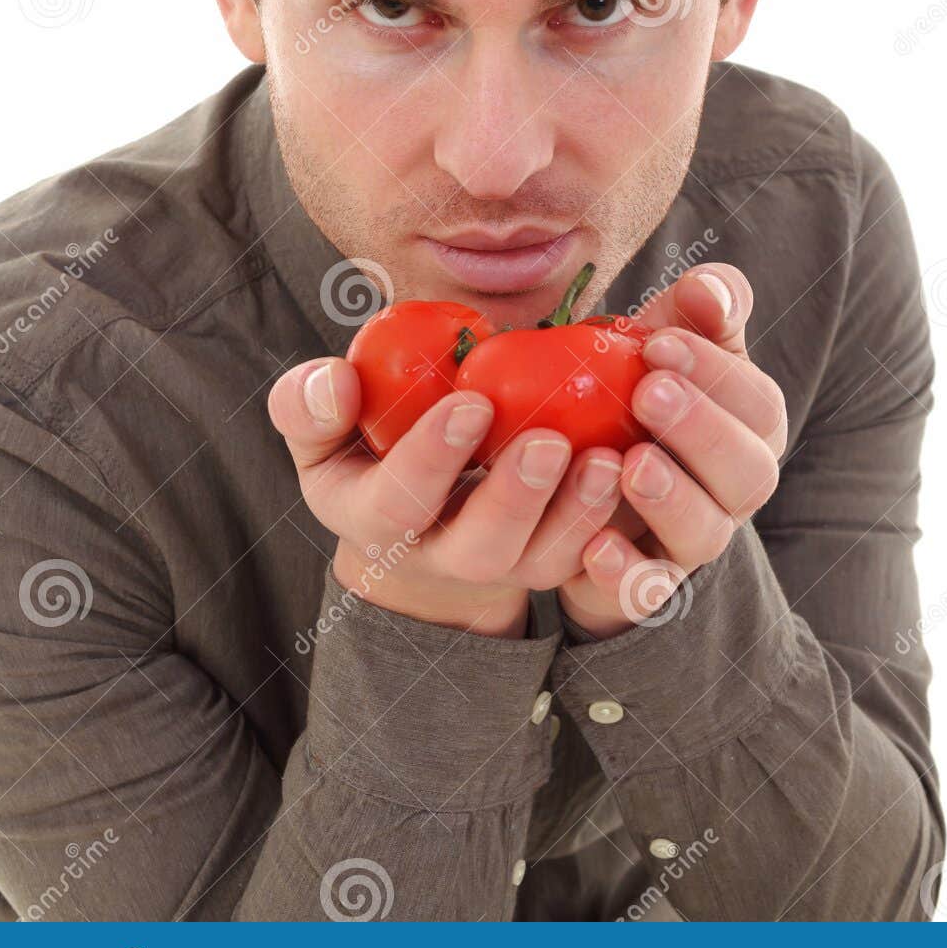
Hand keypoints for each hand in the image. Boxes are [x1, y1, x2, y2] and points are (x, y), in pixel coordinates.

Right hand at [267, 356, 623, 637]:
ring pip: (543, 561)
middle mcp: (437, 555)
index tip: (469, 400)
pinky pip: (588, 555)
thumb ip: (311, 404)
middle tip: (549, 441)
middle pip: (479, 549)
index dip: (431, 458)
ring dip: (578, 513)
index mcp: (372, 519)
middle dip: (515, 499)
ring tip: (607, 458)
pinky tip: (635, 465)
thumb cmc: (367, 440)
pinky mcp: (550, 560)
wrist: (418, 498)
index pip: (395, 504)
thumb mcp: (324, 427)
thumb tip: (333, 382)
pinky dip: (613, 516)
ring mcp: (500, 566)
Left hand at [556, 264, 787, 637]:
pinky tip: (593, 544)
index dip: (717, 374)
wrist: (580, 476)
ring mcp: (691, 542)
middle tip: (646, 391)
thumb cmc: (633, 392)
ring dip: (671, 498)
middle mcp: (733, 492)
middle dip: (701, 431)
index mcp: (750, 429)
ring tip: (627, 462)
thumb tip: (709, 289)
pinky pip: (647, 591)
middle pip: (748, 474)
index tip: (659, 342)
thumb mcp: (666, 341)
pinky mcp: (644, 584)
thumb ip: (697, 310)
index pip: (758, 405)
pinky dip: (626, 572)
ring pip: (705, 534)